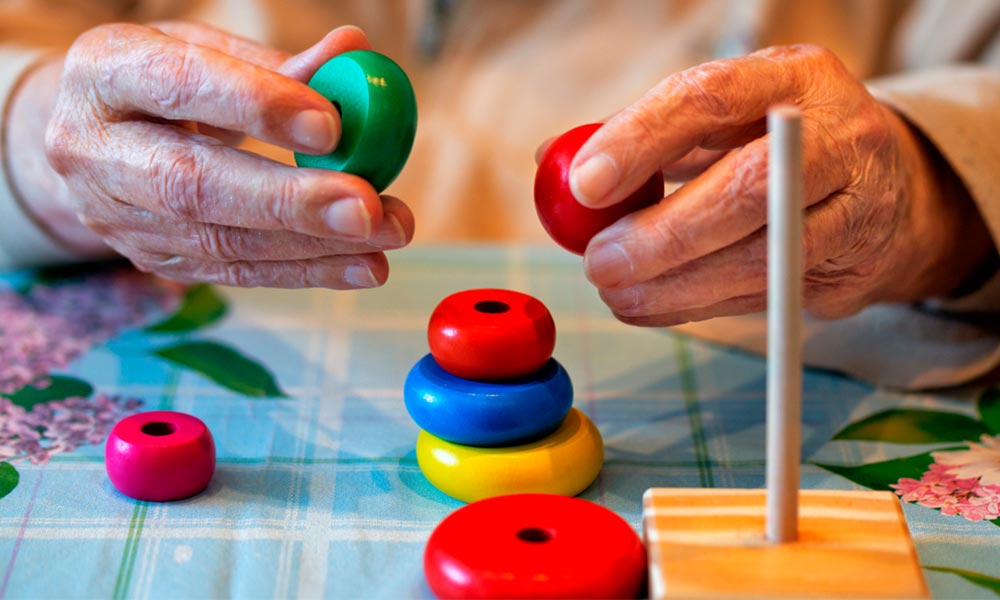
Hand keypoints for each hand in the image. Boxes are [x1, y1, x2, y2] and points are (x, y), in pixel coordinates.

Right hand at [31, 22, 412, 287]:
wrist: (90, 140)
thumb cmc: (160, 83)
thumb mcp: (205, 52)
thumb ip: (277, 62)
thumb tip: (355, 51)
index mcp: (104, 72)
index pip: (179, 85)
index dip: (257, 105)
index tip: (332, 126)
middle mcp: (94, 150)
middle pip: (194, 185)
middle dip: (290, 201)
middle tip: (366, 207)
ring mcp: (118, 216)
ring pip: (220, 241)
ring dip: (313, 245)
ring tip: (385, 235)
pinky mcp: (152, 260)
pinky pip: (235, 273)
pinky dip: (306, 271)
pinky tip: (362, 265)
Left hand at [561, 44, 993, 324]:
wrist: (887, 188)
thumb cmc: (771, 145)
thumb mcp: (720, 119)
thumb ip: (642, 134)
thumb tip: (552, 160)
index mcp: (792, 77)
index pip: (711, 98)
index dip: (642, 140)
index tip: (585, 184)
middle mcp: (838, 135)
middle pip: (747, 189)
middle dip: (661, 235)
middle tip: (599, 262)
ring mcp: (859, 206)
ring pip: (762, 259)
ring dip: (675, 286)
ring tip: (616, 292)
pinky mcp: (857, 269)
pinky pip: (768, 298)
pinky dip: (701, 307)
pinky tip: (654, 304)